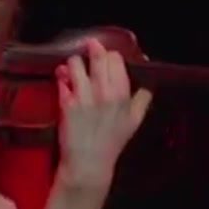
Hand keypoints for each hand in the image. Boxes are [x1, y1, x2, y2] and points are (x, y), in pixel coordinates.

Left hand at [55, 39, 151, 187]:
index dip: (110, 55)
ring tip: (72, 67)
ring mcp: (83, 96)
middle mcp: (104, 92)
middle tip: (88, 47)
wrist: (89, 162)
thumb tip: (147, 83)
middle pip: (97, 56)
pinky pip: (61, 80)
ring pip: (75, 63)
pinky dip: (61, 77)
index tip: (105, 56)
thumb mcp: (135, 120)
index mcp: (122, 93)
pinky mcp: (65, 103)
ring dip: (73, 62)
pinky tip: (62, 79)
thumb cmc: (112, 142)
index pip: (115, 59)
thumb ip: (143, 99)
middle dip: (91, 49)